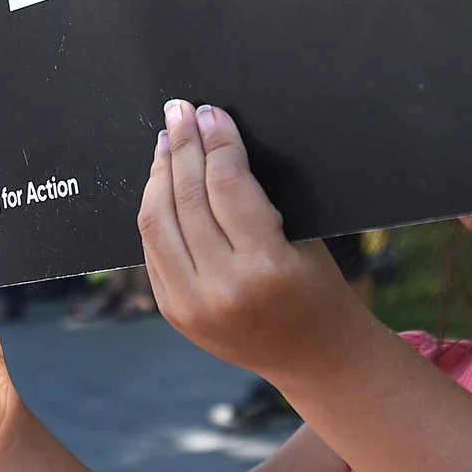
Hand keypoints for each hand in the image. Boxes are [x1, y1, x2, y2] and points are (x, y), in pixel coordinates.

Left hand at [138, 100, 354, 380]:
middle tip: (179, 112)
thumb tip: (214, 142)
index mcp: (265, 268)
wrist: (314, 359)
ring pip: (157, 223)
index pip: (228, 185)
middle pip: (186, 199)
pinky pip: (152, 249)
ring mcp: (190, 306)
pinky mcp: (173, 312)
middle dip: (181, 146)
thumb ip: (257, 199)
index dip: (216, 140)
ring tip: (166, 141)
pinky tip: (162, 184)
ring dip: (158, 174)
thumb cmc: (319, 290)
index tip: (210, 112)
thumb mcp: (305, 240)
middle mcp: (221, 289)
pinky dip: (155, 211)